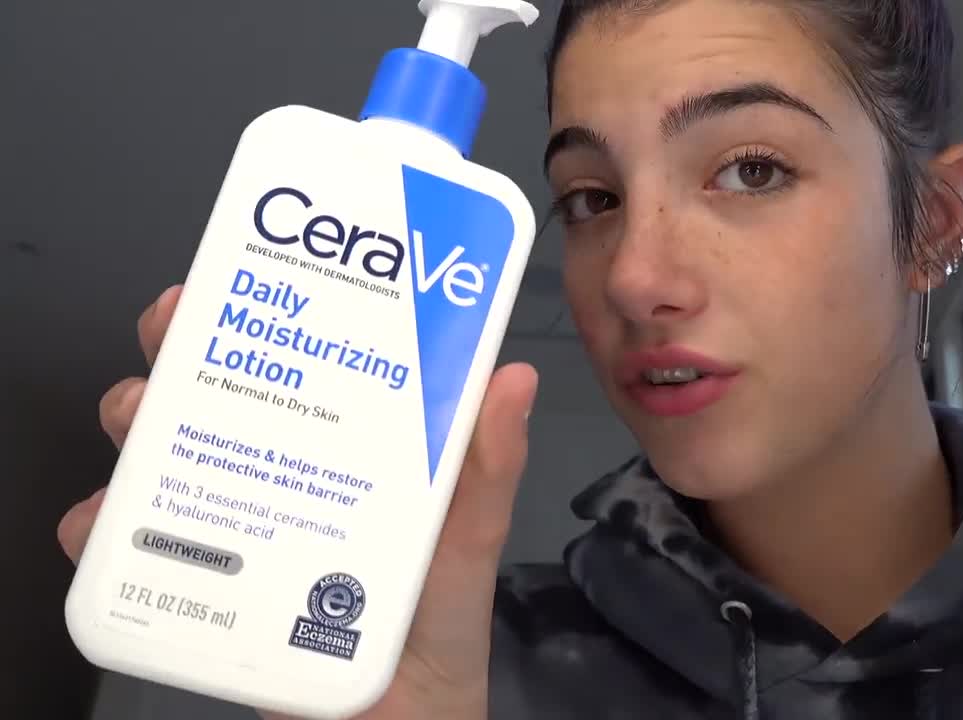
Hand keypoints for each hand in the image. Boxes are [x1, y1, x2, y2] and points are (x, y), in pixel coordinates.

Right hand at [58, 284, 537, 719]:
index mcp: (350, 441)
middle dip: (180, 348)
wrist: (399, 716)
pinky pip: (137, 544)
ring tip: (142, 419)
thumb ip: (492, 463)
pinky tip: (108, 520)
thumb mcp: (470, 531)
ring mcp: (243, 518)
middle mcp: (287, 467)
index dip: (266, 307)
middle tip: (173, 336)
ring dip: (138, 420)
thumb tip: (513, 380)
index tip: (241, 272)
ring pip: (165, 447)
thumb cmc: (437, 615)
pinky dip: (106, 526)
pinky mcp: (208, 577)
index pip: (302, 355)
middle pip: (217, 385)